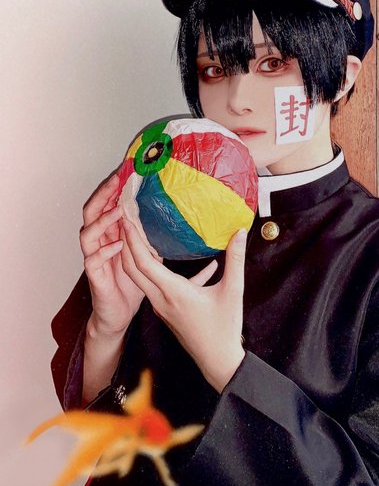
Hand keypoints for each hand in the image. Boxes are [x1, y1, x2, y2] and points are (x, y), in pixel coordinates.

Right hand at [80, 173, 143, 335]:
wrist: (118, 316)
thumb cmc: (133, 286)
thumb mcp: (151, 259)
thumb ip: (158, 241)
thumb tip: (184, 227)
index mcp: (111, 236)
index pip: (108, 205)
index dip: (114, 188)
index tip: (127, 170)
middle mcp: (99, 243)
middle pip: (92, 211)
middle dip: (103, 194)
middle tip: (117, 179)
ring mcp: (94, 260)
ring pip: (88, 233)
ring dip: (102, 220)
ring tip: (117, 211)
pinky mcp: (94, 277)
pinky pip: (92, 260)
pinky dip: (104, 251)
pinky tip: (117, 244)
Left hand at [121, 218, 246, 391]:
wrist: (217, 361)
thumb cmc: (225, 329)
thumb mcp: (234, 291)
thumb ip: (235, 259)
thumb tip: (240, 232)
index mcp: (173, 292)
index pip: (143, 262)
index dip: (133, 238)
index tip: (127, 217)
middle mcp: (160, 299)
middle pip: (132, 268)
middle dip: (125, 241)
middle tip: (124, 217)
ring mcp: (160, 306)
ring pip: (138, 277)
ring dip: (133, 254)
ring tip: (135, 231)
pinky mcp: (165, 310)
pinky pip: (150, 285)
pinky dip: (148, 267)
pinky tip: (166, 256)